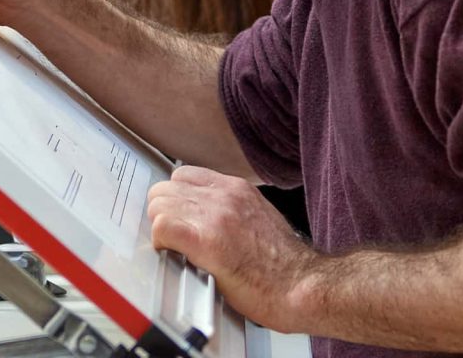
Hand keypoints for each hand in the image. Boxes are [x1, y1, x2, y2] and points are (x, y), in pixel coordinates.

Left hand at [147, 166, 315, 332]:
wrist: (303, 286)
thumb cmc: (285, 265)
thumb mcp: (260, 219)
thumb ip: (232, 211)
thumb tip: (207, 218)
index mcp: (237, 189)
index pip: (184, 175)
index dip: (174, 199)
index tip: (175, 217)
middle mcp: (225, 196)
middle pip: (166, 188)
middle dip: (163, 213)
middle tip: (170, 237)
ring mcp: (215, 216)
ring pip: (159, 205)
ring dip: (160, 228)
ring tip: (172, 247)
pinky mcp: (207, 241)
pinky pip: (162, 227)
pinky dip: (160, 242)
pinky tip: (173, 255)